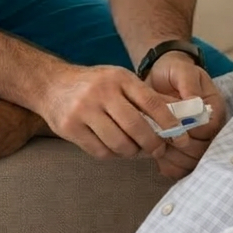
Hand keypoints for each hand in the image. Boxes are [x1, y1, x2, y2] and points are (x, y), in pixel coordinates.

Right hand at [38, 65, 183, 161]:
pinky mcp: (70, 127)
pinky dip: (112, 154)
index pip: (151, 102)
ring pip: (119, 143)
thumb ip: (145, 97)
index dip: (169, 122)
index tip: (181, 138)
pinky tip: (113, 147)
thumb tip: (180, 115)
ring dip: (131, 152)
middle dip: (152, 144)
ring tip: (134, 149)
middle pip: (136, 126)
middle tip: (158, 150)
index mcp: (119, 78)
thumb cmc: (93, 84)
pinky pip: (100, 151)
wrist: (51, 84)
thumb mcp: (119, 80)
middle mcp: (102, 92)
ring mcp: (84, 109)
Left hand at [146, 53, 225, 179]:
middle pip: (204, 150)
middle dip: (182, 148)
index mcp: (214, 109)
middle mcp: (210, 128)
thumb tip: (195, 103)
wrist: (162, 77)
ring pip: (193, 162)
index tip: (173, 126)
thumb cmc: (174, 72)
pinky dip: (170, 167)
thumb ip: (188, 84)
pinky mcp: (184, 150)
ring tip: (157, 149)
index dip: (192, 131)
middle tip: (161, 139)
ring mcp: (198, 141)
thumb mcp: (182, 70)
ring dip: (175, 160)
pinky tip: (158, 159)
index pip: (210, 129)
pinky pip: (181, 168)